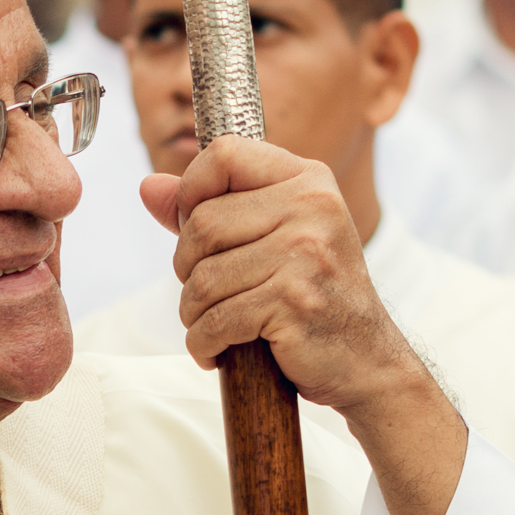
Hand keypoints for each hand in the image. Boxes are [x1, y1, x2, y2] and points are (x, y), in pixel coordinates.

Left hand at [143, 135, 467, 514]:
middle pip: (201, 223)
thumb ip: (210, 208)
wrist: (366, 360)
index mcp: (308, 180)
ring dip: (193, 312)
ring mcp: (305, 255)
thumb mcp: (273, 238)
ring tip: (214, 324)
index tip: (193, 228)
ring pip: (203, 278)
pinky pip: (216, 321)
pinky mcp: (294, 303)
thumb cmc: (313, 295)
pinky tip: (217, 350)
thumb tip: (148, 187)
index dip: (191, 190)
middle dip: (187, 268)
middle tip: (207, 294)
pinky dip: (204, 343)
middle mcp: (312, 208)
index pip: (223, 154)